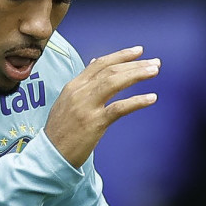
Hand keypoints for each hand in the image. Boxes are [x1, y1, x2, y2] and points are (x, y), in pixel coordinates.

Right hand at [44, 47, 159, 168]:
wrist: (50, 155)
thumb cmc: (61, 131)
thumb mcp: (67, 101)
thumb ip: (82, 83)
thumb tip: (94, 62)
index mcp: (73, 86)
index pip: (100, 63)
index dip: (121, 55)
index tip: (138, 51)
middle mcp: (79, 93)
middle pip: (110, 70)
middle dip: (134, 64)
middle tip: (155, 62)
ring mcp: (86, 107)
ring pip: (114, 82)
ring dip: (137, 74)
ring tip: (154, 71)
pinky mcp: (94, 123)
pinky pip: (119, 108)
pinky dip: (137, 101)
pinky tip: (151, 98)